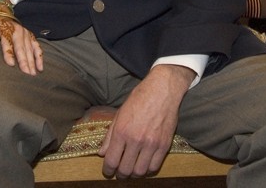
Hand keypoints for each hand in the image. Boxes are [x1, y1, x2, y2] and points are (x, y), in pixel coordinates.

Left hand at [0, 13, 43, 75]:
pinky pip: (36, 47)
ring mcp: (25, 33)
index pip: (7, 42)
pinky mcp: (30, 36)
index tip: (11, 64)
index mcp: (6, 28)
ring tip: (32, 74)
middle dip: (24, 60)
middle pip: (21, 47)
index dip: (9, 53)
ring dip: (32, 61)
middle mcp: (17, 30)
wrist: (0, 14)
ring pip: (30, 49)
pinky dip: (39, 57)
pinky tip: (40, 67)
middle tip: (26, 73)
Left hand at [98, 64, 192, 178]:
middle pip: (125, 170)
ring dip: (134, 174)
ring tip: (132, 170)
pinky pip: (155, 167)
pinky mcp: (164, 145)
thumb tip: (101, 153)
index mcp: (122, 131)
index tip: (108, 171)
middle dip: (120, 174)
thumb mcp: (119, 114)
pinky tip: (144, 165)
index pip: (111, 160)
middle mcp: (136, 139)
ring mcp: (151, 144)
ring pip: (140, 172)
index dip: (108, 170)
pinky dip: (148, 170)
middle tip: (120, 173)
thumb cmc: (139, 99)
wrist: (162, 90)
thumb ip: (109, 135)